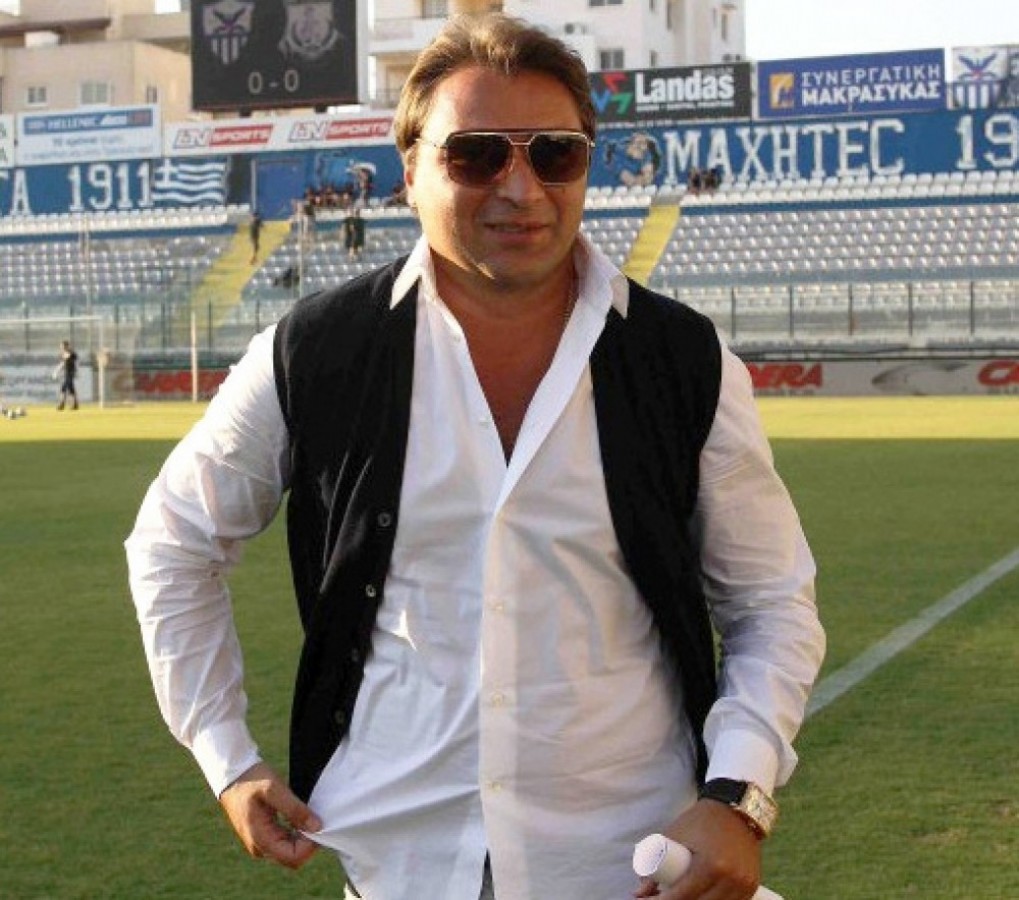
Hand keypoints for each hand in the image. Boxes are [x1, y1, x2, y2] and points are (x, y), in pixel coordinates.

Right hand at [219, 761, 322, 868]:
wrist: (232, 775)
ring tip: (305, 814)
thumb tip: (316, 827)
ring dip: (301, 836)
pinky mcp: (262, 836)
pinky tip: (297, 816)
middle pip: (292, 857)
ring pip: (289, 850)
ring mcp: (260, 843)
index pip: (293, 858)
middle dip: (307, 841)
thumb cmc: (251, 780)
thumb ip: (295, 809)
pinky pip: (283, 842)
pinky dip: (294, 832)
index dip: (310, 845)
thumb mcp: (274, 789)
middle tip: (313, 817)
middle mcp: (259, 847)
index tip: (316, 823)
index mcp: (260, 839)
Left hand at [634, 799, 761, 898]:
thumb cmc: (701, 820)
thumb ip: (655, 863)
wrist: (735, 809)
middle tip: (660, 897)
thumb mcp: (675, 836)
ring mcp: (744, 885)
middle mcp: (730, 879)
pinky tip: (700, 896)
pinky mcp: (751, 887)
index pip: (682, 896)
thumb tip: (640, 892)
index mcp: (710, 865)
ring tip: (679, 894)